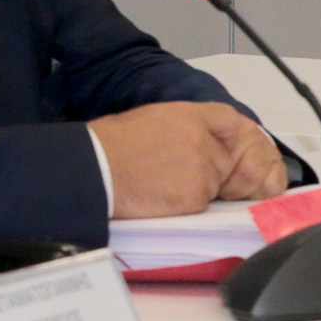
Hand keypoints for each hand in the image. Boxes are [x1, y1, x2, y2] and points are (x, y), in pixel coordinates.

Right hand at [91, 102, 286, 217]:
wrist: (92, 170)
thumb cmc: (111, 145)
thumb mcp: (152, 118)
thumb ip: (185, 125)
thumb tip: (201, 138)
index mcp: (189, 115)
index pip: (228, 121)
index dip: (225, 137)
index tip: (218, 149)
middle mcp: (202, 140)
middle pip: (224, 160)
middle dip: (207, 170)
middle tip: (171, 173)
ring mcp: (201, 170)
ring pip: (214, 185)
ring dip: (194, 189)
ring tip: (159, 184)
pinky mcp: (194, 198)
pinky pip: (200, 205)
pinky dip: (183, 205)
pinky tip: (158, 197)